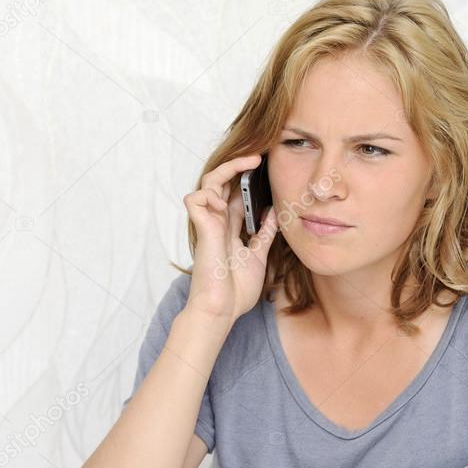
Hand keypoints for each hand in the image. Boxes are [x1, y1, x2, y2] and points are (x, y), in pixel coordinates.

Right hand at [182, 154, 279, 326]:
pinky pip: (194, 199)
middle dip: (238, 165)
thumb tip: (273, 211)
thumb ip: (264, 233)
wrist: (222, 310)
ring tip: (247, 166)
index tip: (264, 166)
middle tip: (258, 157)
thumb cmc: (235, 290)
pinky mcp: (202, 230)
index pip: (234, 194)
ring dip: (225, 170)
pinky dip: (206, 193)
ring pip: (208, 183)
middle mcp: (218, 222)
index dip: (246, 177)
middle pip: (221, 182)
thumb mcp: (258, 255)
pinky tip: (222, 200)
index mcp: (230, 228)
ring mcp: (209, 225)